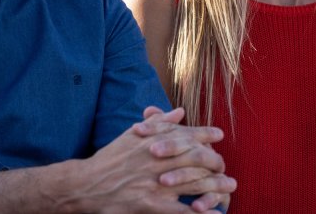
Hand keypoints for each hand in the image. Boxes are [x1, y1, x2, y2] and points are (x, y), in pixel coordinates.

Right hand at [77, 108, 234, 212]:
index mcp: (153, 140)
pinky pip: (182, 211)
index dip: (205, 134)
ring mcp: (155, 182)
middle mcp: (157, 159)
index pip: (186, 134)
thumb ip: (158, 124)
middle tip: (225, 165)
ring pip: (194, 182)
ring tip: (231, 186)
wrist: (85, 185)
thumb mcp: (132, 136)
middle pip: (196, 157)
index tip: (219, 135)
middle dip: (215, 160)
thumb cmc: (110, 159)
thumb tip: (180, 112)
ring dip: (217, 185)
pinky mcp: (151, 204)